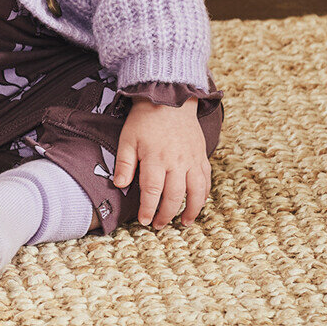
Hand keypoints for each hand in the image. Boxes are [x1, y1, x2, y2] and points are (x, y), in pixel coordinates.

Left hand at [112, 97, 210, 228]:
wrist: (169, 100)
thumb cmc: (144, 120)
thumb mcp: (127, 139)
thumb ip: (124, 164)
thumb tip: (119, 186)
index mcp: (155, 159)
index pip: (152, 192)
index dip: (148, 209)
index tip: (144, 221)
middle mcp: (176, 162)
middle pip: (174, 196)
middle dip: (166, 215)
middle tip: (159, 225)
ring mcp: (192, 160)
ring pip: (196, 192)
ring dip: (191, 211)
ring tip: (184, 223)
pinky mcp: (202, 156)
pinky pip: (207, 180)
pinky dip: (204, 196)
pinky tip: (198, 204)